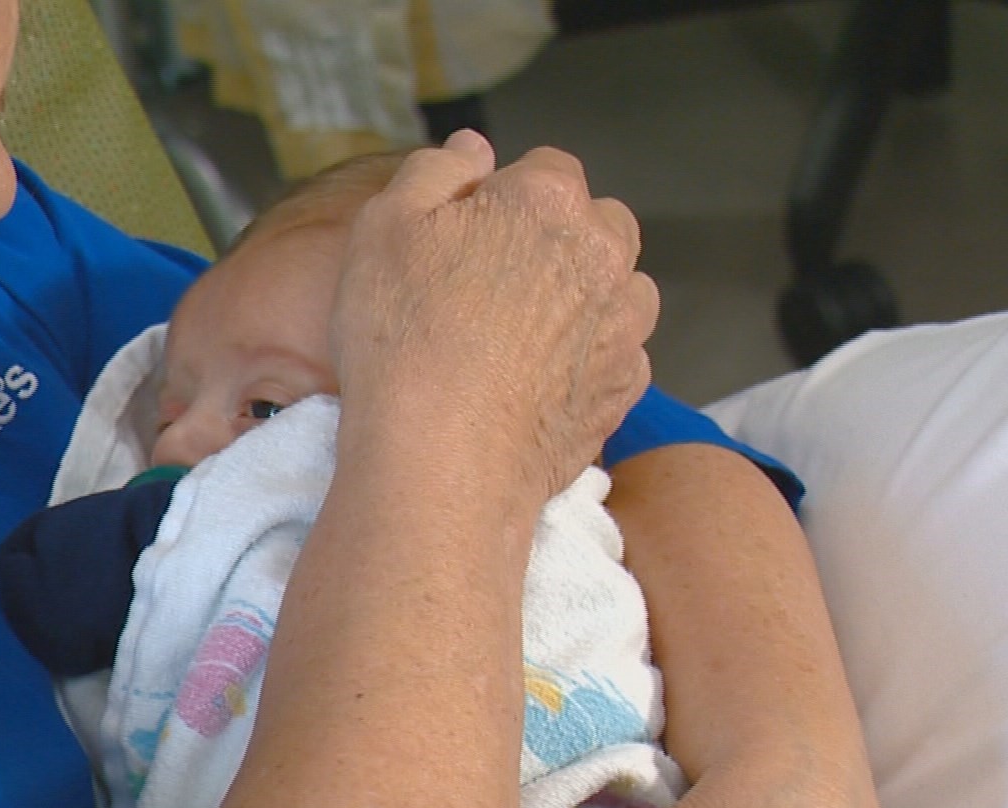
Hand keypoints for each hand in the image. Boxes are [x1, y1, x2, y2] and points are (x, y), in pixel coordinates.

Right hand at [328, 131, 658, 495]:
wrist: (440, 460)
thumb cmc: (401, 337)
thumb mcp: (383, 228)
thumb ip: (435, 171)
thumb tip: (474, 147)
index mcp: (549, 200)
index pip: (546, 170)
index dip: (503, 199)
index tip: (464, 241)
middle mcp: (605, 254)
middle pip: (597, 225)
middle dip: (557, 241)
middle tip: (490, 288)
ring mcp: (624, 325)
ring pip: (618, 290)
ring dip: (583, 299)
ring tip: (518, 339)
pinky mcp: (624, 390)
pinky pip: (617, 356)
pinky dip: (586, 361)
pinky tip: (536, 383)